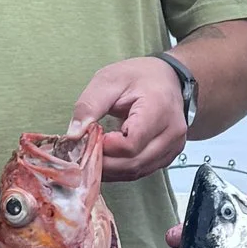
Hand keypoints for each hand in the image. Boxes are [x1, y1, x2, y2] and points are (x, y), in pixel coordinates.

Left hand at [70, 54, 188, 183]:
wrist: (166, 77)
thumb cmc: (139, 76)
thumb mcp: (108, 80)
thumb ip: (89, 106)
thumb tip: (73, 135)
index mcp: (159, 108)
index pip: (130, 144)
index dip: (105, 147)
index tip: (90, 136)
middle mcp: (172, 132)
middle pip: (133, 163)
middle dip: (103, 162)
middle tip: (84, 151)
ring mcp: (173, 146)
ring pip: (137, 171)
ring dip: (111, 169)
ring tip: (94, 154)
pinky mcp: (168, 155)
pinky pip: (142, 170)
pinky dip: (121, 169)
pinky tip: (108, 158)